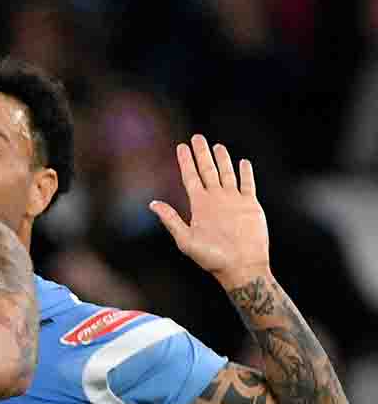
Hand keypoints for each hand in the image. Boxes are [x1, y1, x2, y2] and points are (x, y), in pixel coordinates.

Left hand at [149, 135, 270, 288]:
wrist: (240, 266)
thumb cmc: (211, 258)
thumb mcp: (186, 239)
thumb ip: (170, 220)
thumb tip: (152, 204)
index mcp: (199, 206)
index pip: (190, 177)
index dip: (186, 162)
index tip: (180, 146)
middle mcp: (215, 200)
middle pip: (207, 170)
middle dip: (202, 154)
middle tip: (196, 137)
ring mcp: (233, 201)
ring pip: (226, 174)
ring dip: (222, 159)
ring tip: (217, 145)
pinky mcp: (250, 205)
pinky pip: (248, 184)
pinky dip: (245, 172)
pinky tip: (242, 162)